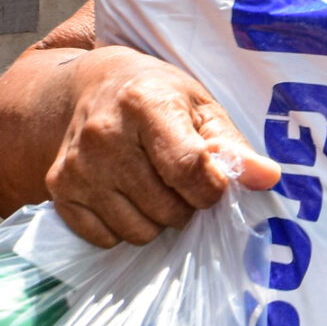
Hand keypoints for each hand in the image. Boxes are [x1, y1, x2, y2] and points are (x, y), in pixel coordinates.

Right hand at [44, 46, 279, 246]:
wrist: (91, 86)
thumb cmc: (156, 95)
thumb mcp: (199, 106)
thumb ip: (231, 146)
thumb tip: (267, 178)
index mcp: (144, 104)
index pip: (189, 170)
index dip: (211, 190)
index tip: (213, 183)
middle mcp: (104, 135)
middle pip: (167, 209)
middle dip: (185, 205)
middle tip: (177, 179)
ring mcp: (78, 166)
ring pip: (138, 232)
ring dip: (155, 219)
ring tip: (150, 185)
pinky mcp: (59, 189)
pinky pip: (105, 238)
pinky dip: (122, 227)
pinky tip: (122, 194)